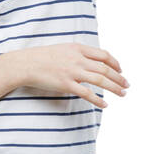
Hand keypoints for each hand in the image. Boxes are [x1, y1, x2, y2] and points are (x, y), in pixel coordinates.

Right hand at [8, 43, 128, 109]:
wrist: (26, 63)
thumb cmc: (43, 57)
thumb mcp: (64, 48)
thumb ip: (79, 53)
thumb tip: (93, 61)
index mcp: (78, 48)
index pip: (104, 55)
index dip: (115, 63)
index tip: (120, 70)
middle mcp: (78, 59)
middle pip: (105, 69)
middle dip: (119, 78)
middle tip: (127, 85)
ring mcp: (73, 72)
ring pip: (100, 80)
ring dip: (114, 88)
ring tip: (123, 94)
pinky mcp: (66, 85)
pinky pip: (87, 94)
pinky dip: (98, 100)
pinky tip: (105, 105)